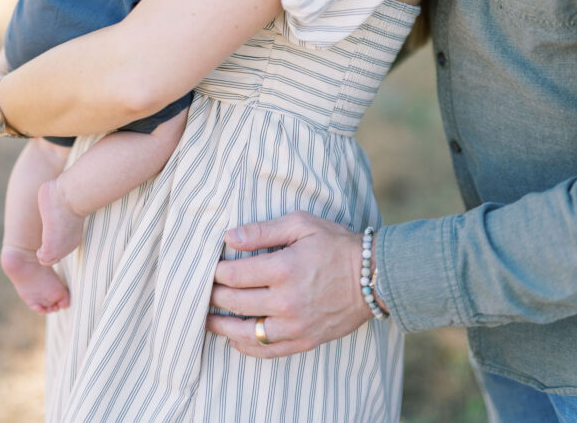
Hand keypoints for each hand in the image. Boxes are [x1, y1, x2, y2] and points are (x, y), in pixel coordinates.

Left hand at [206, 212, 371, 356]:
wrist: (371, 277)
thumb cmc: (335, 244)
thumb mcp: (301, 224)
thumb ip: (263, 230)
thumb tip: (230, 237)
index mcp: (283, 269)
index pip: (234, 275)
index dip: (216, 272)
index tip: (209, 268)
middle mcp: (286, 301)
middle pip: (235, 303)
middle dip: (214, 296)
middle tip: (205, 291)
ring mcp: (295, 325)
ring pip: (246, 333)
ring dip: (222, 327)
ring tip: (208, 320)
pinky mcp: (304, 341)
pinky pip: (268, 351)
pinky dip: (247, 347)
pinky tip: (235, 340)